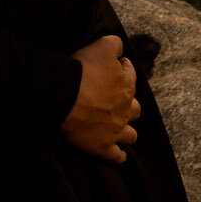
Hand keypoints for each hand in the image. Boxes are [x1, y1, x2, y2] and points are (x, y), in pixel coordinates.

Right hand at [60, 35, 138, 163]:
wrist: (65, 95)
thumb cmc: (83, 70)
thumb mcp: (101, 46)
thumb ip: (114, 44)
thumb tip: (119, 46)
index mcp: (126, 86)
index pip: (130, 76)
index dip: (123, 70)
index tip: (116, 68)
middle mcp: (125, 109)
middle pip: (135, 109)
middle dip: (129, 106)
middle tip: (117, 102)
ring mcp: (115, 130)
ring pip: (130, 135)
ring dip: (127, 132)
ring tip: (120, 130)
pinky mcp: (102, 147)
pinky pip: (115, 156)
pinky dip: (118, 156)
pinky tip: (119, 156)